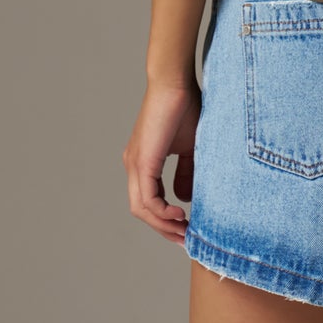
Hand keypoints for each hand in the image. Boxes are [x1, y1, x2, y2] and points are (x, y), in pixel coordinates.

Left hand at [122, 79, 200, 243]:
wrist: (175, 82)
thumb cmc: (185, 107)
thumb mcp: (190, 147)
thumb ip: (185, 172)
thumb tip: (185, 199)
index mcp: (142, 162)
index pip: (148, 201)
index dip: (165, 219)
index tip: (186, 230)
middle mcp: (133, 166)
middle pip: (142, 211)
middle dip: (164, 229)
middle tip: (186, 240)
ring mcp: (135, 164)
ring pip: (142, 209)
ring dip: (163, 225)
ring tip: (185, 231)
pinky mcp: (142, 161)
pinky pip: (147, 198)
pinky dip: (162, 211)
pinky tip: (180, 214)